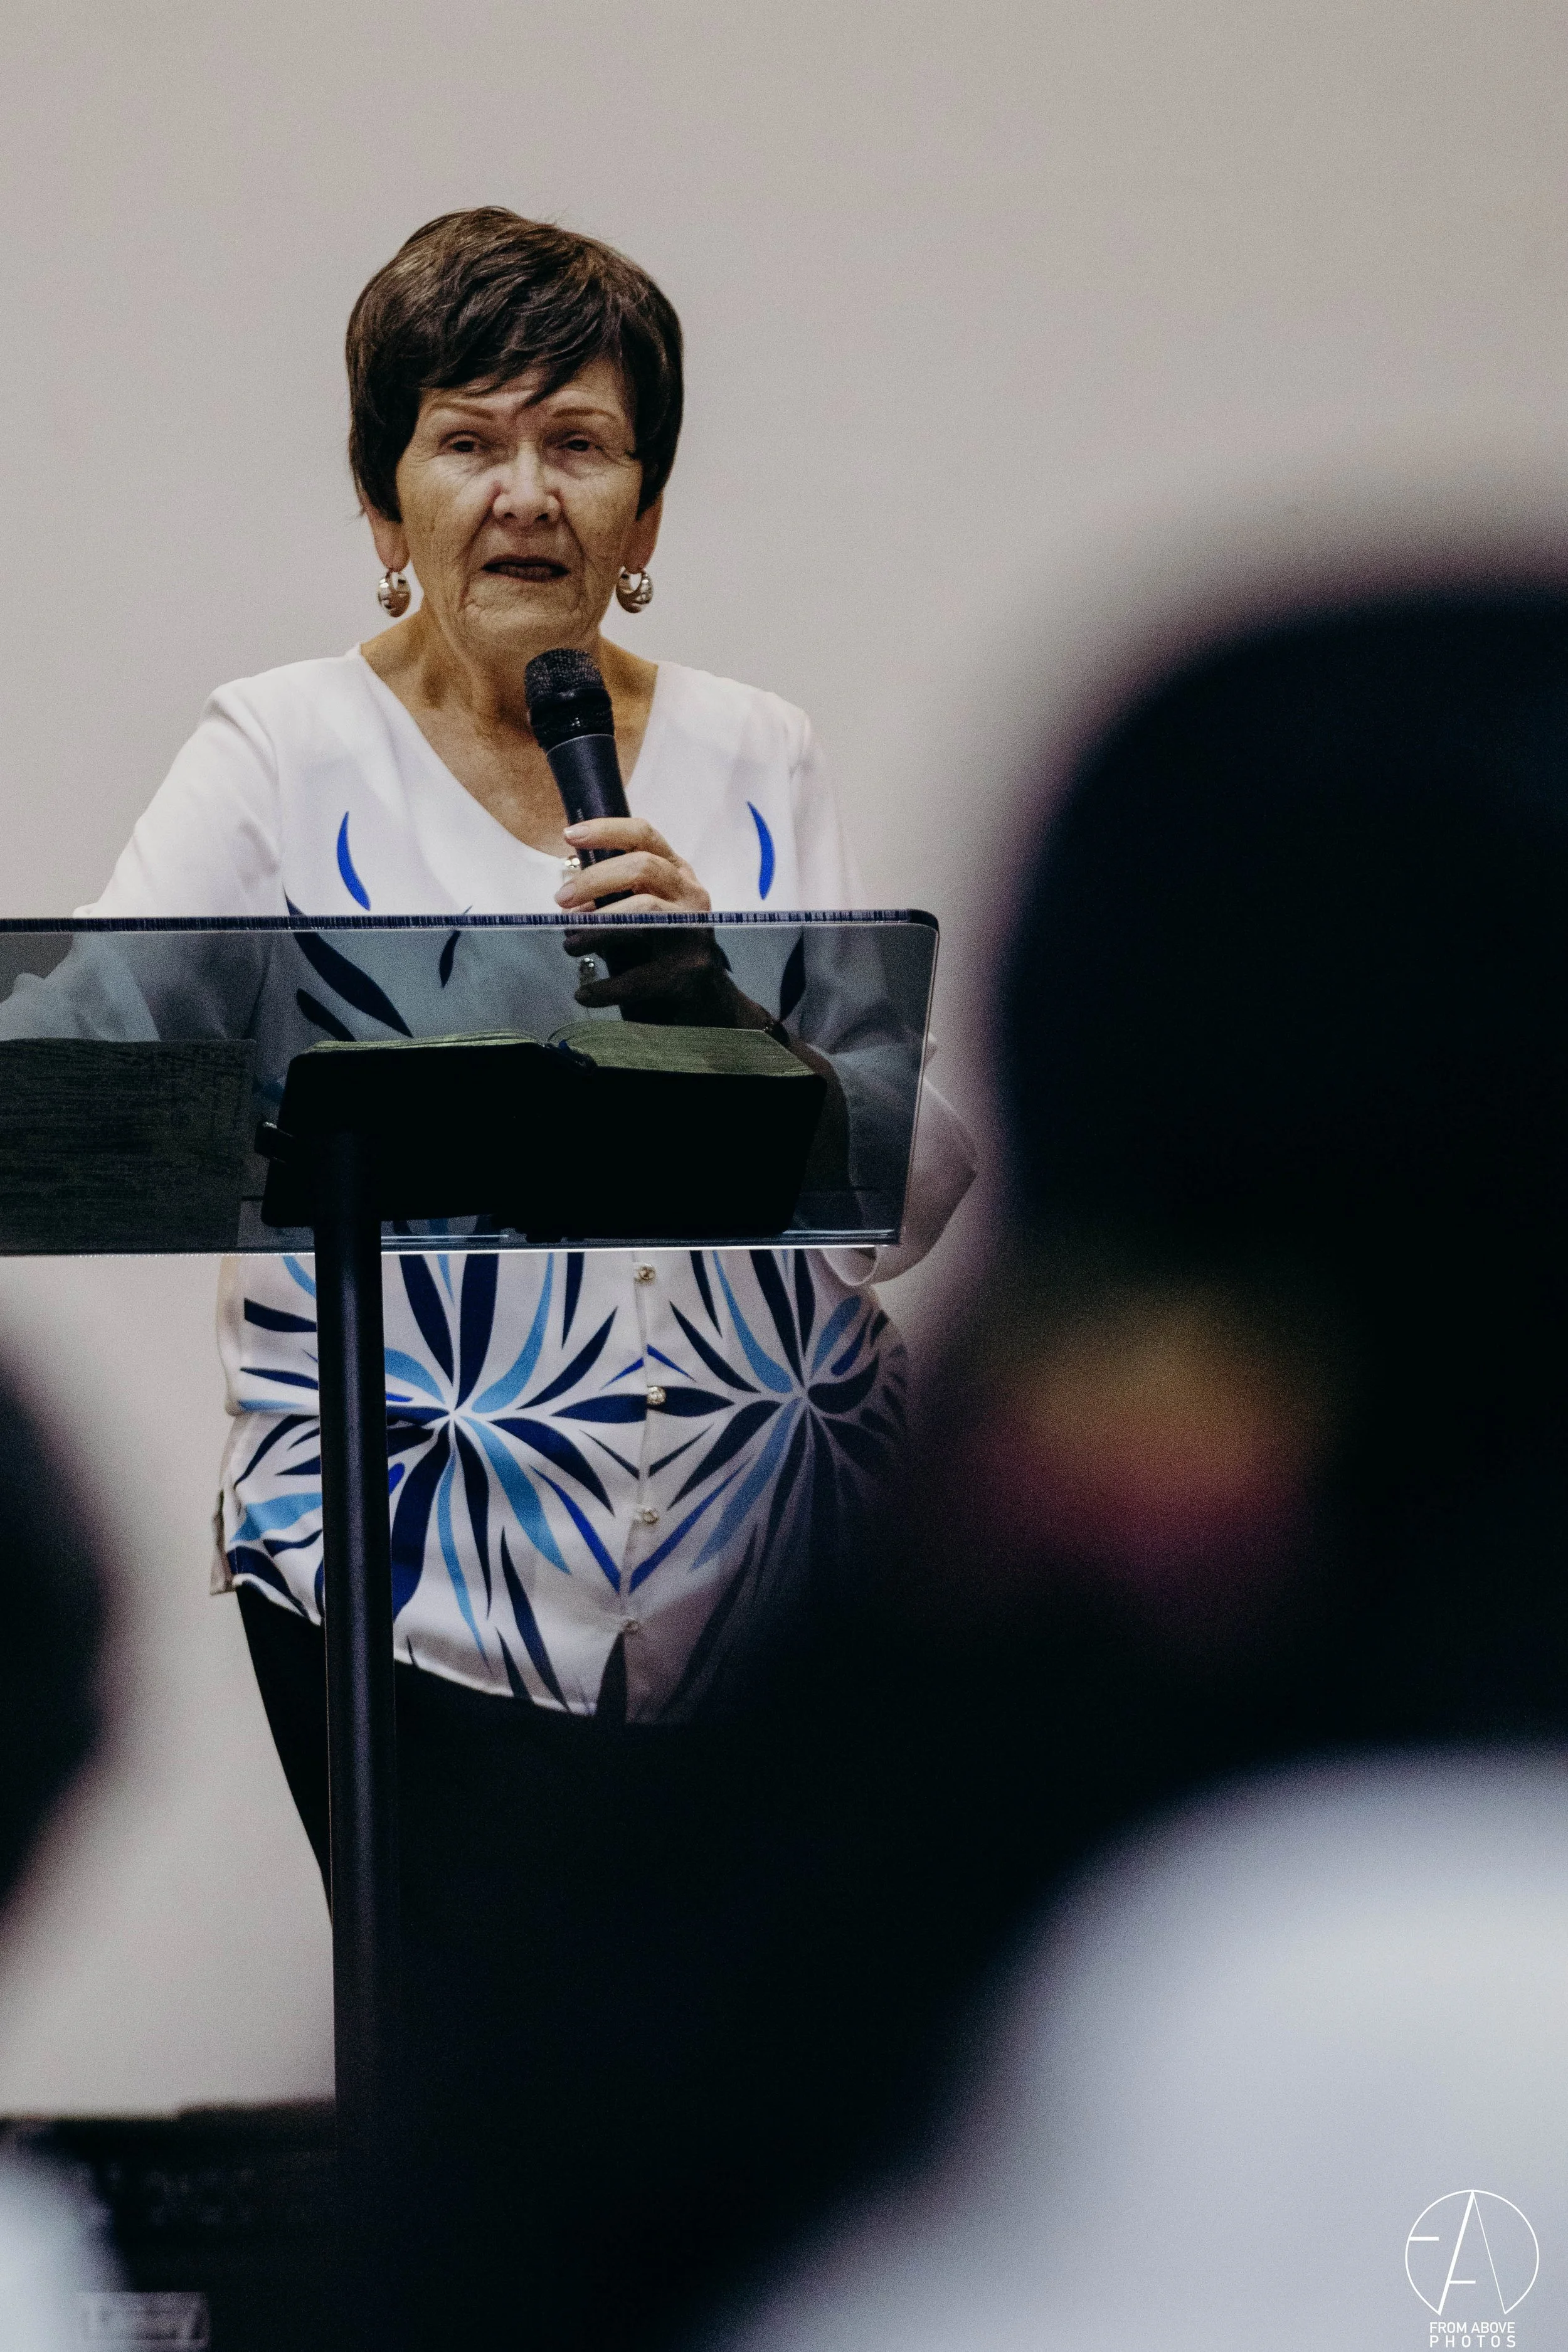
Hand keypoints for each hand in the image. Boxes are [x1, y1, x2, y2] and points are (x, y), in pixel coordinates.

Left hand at [556, 816, 730, 1020]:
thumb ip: (614, 894)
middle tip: (561, 899)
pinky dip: (605, 987)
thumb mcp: (643, 908)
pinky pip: (638, 975)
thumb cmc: (661, 946)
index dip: (606, 830)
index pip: (644, 835)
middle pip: (642, 867)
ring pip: (644, 909)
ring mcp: (694, 929)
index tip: (569, 835)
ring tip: (570, 944)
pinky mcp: (690, 968)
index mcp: (676, 871)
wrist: (704, 996)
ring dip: (597, 927)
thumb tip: (568, 898)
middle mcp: (690, 893)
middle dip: (594, 880)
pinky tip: (584, 994)